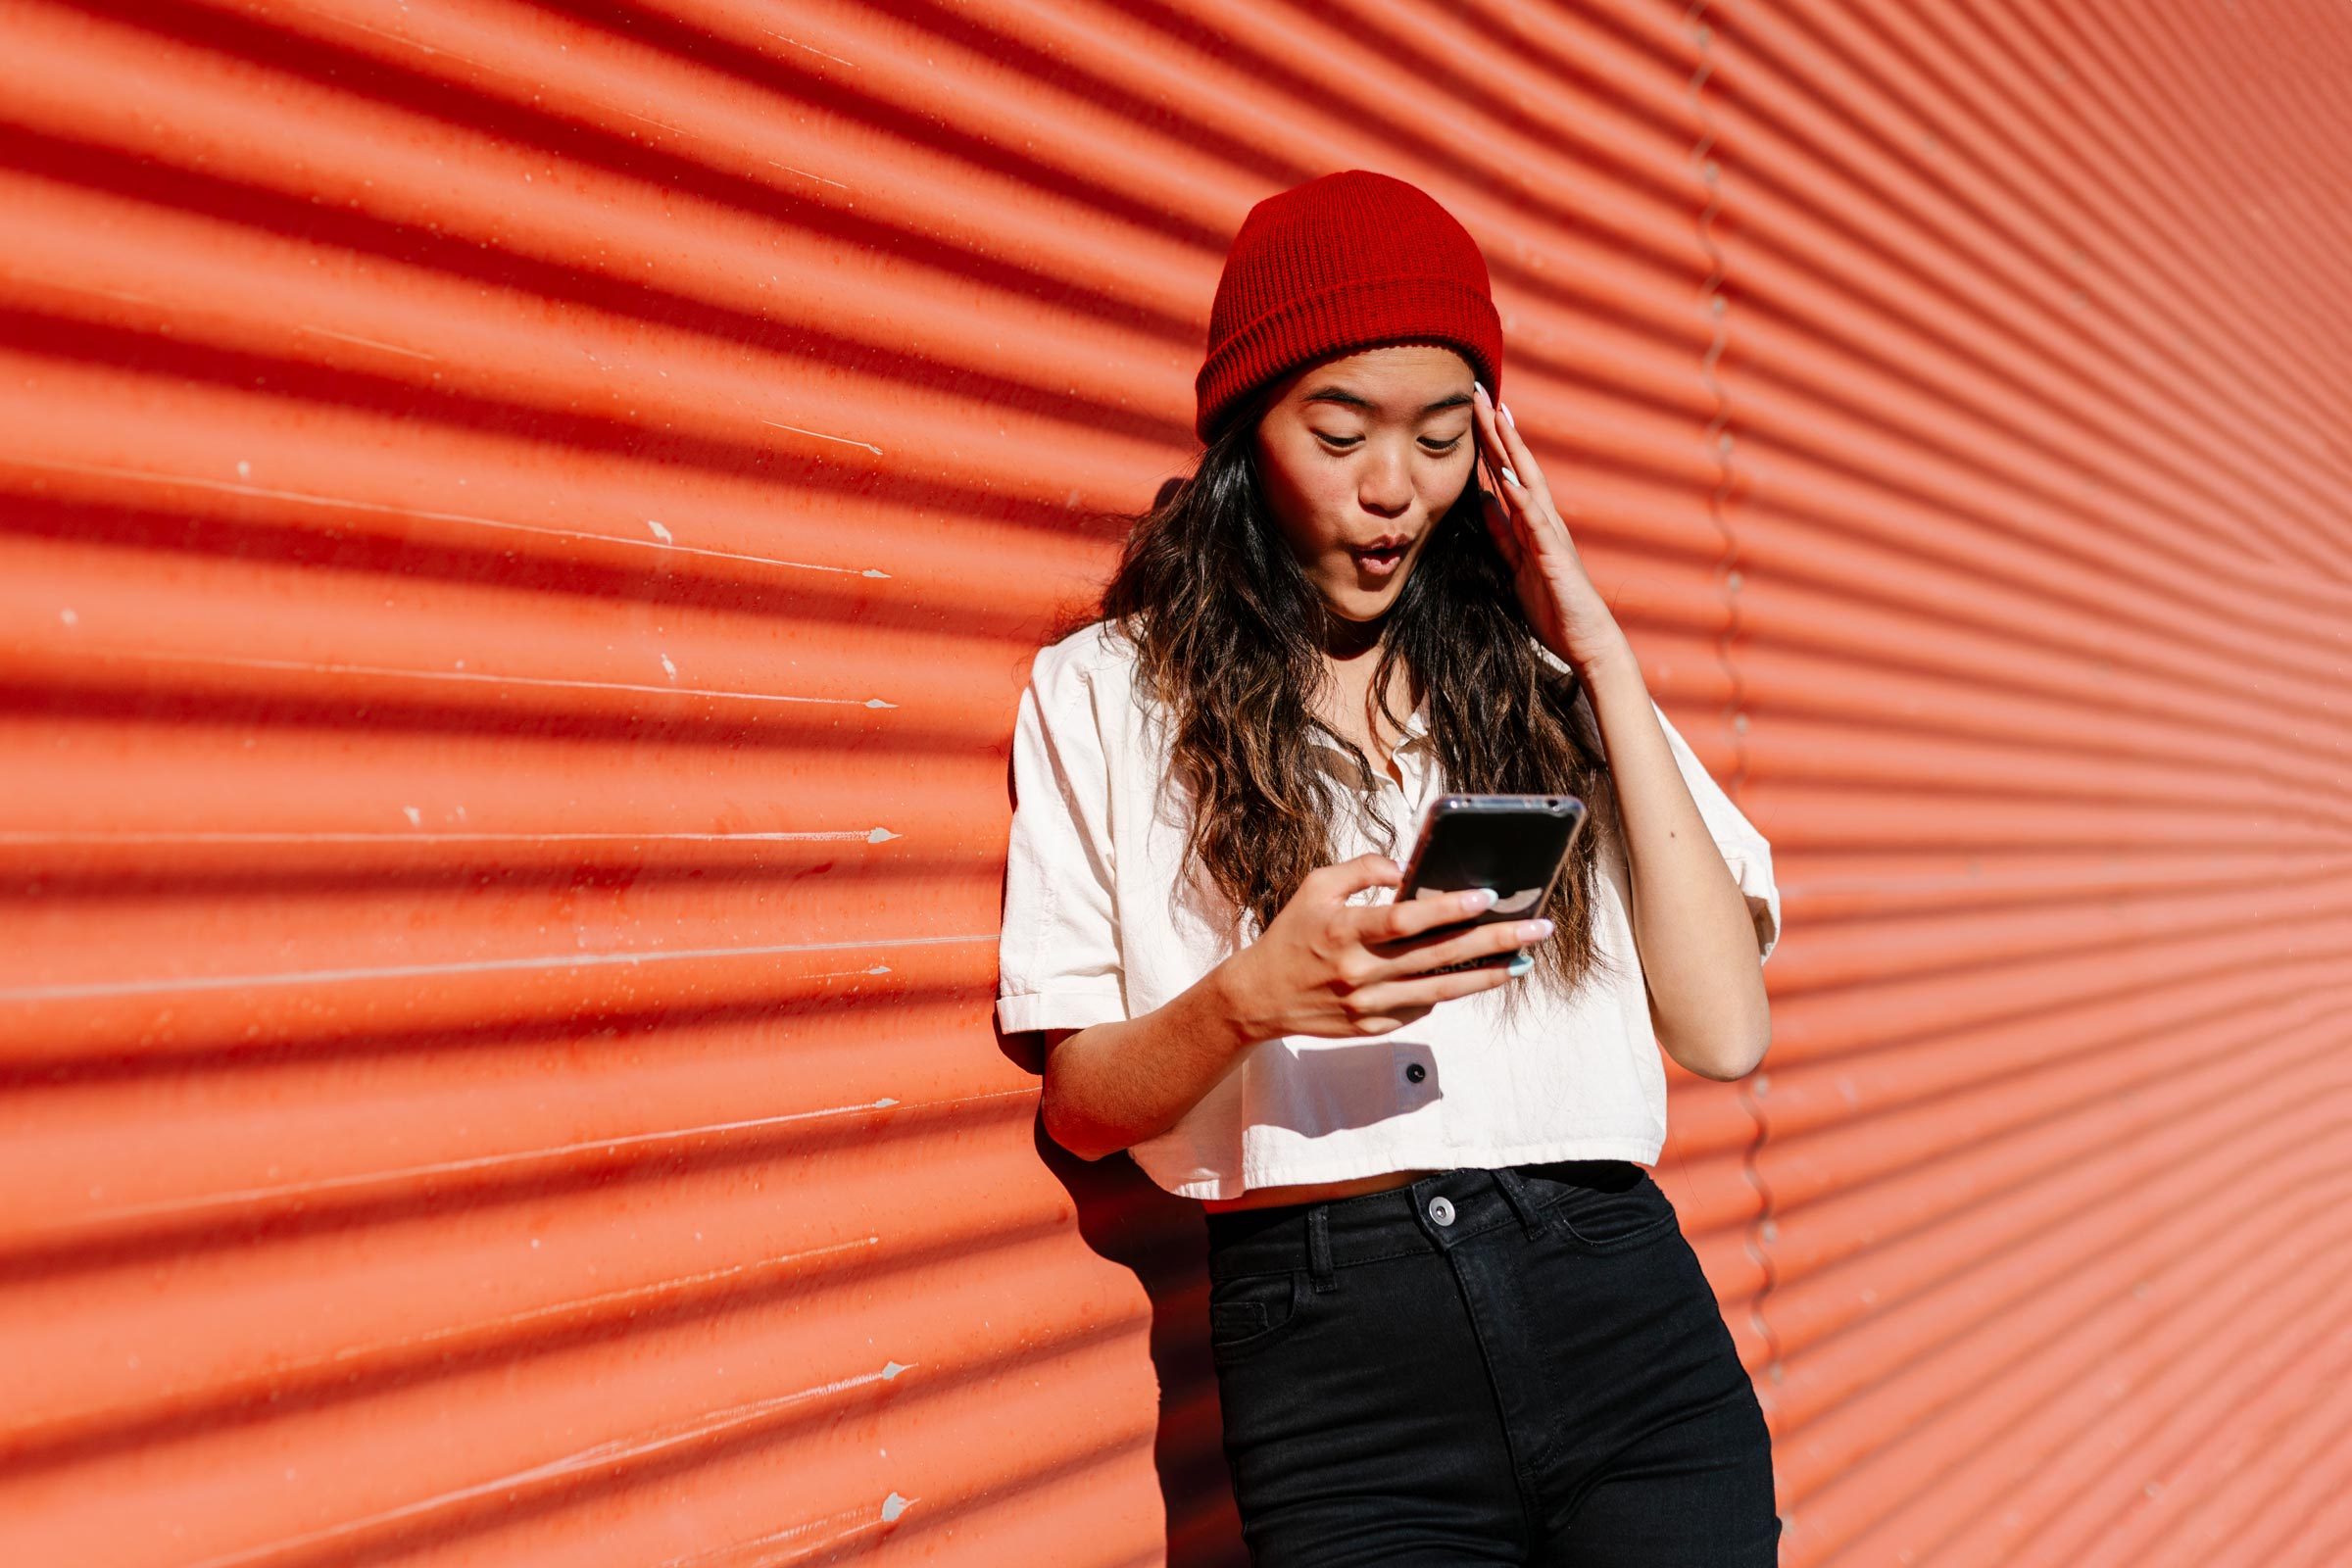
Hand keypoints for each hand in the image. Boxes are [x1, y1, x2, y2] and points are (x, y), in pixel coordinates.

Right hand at [1216, 854, 1552, 1038]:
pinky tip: (1474, 977)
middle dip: (1493, 941)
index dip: (1448, 909)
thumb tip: (1405, 869)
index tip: (1486, 897)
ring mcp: (1368, 1006)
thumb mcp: (1316, 887)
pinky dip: (1450, 992)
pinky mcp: (1373, 1028)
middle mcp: (1359, 972)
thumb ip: (1361, 869)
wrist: (1261, 998)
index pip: (1405, 921)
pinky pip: (1422, 1008)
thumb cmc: (1292, 934)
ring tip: (1521, 962)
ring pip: (1442, 990)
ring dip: (1487, 975)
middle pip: (1438, 956)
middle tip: (1535, 930)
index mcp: (1344, 931)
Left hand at [1471, 382, 1632, 675]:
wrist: (1585, 641)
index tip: (1470, 409)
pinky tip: (1508, 476)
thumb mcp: (1515, 565)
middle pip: (1516, 466)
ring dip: (1511, 450)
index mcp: (1530, 523)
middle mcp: (1543, 520)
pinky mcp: (1554, 557)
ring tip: (1495, 416)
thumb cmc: (1553, 606)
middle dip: (1496, 430)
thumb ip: (1501, 533)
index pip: (1505, 473)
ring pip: (1528, 482)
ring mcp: (1551, 535)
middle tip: (1477, 392)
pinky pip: (1536, 523)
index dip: (1488, 441)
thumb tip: (1483, 501)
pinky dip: (1522, 498)